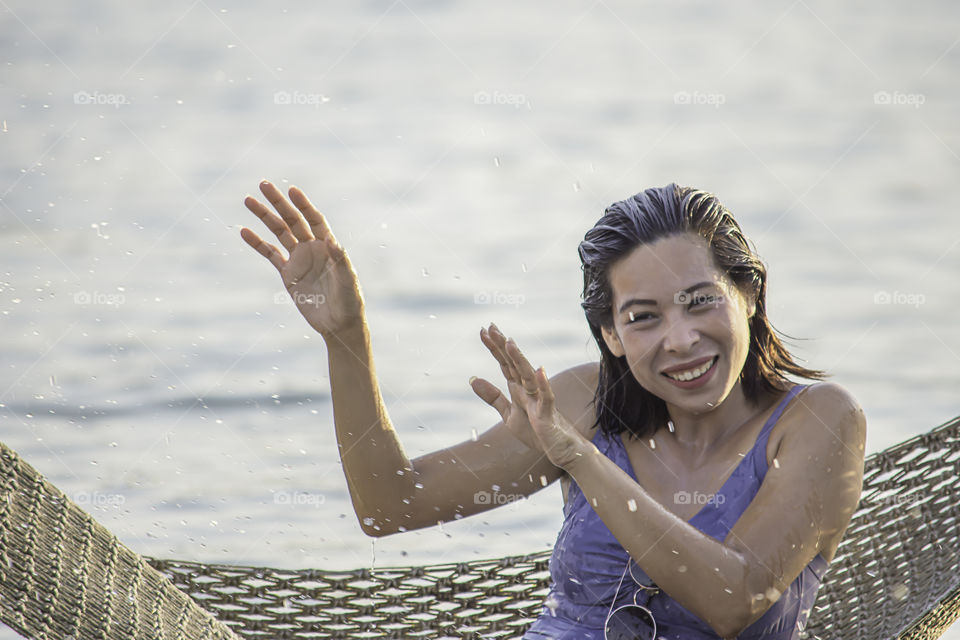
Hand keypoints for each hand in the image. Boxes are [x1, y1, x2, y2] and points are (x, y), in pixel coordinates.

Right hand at [240, 180, 363, 338]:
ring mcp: (299, 260)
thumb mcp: (348, 281)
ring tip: (248, 201)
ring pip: (279, 232)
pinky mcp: (288, 274)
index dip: (303, 205)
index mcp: (328, 246)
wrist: (338, 324)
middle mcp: (312, 248)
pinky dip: (257, 243)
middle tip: (263, 184)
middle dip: (279, 203)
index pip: (314, 219)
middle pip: (293, 220)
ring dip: (264, 217)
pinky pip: (270, 254)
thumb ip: (341, 260)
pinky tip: (245, 231)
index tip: (292, 190)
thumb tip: (333, 241)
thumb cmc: (349, 301)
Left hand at [470, 324, 587, 468]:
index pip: (504, 363)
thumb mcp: (508, 414)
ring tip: (509, 343)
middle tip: (491, 327)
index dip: (494, 348)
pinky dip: (543, 384)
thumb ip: (493, 397)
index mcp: (518, 388)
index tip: (484, 330)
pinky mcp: (548, 413)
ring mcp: (539, 399)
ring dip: (519, 359)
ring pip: (527, 376)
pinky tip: (539, 370)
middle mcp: (528, 389)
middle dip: (502, 346)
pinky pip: (546, 396)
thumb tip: (472, 379)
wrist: (559, 449)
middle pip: (513, 364)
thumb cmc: (536, 430)